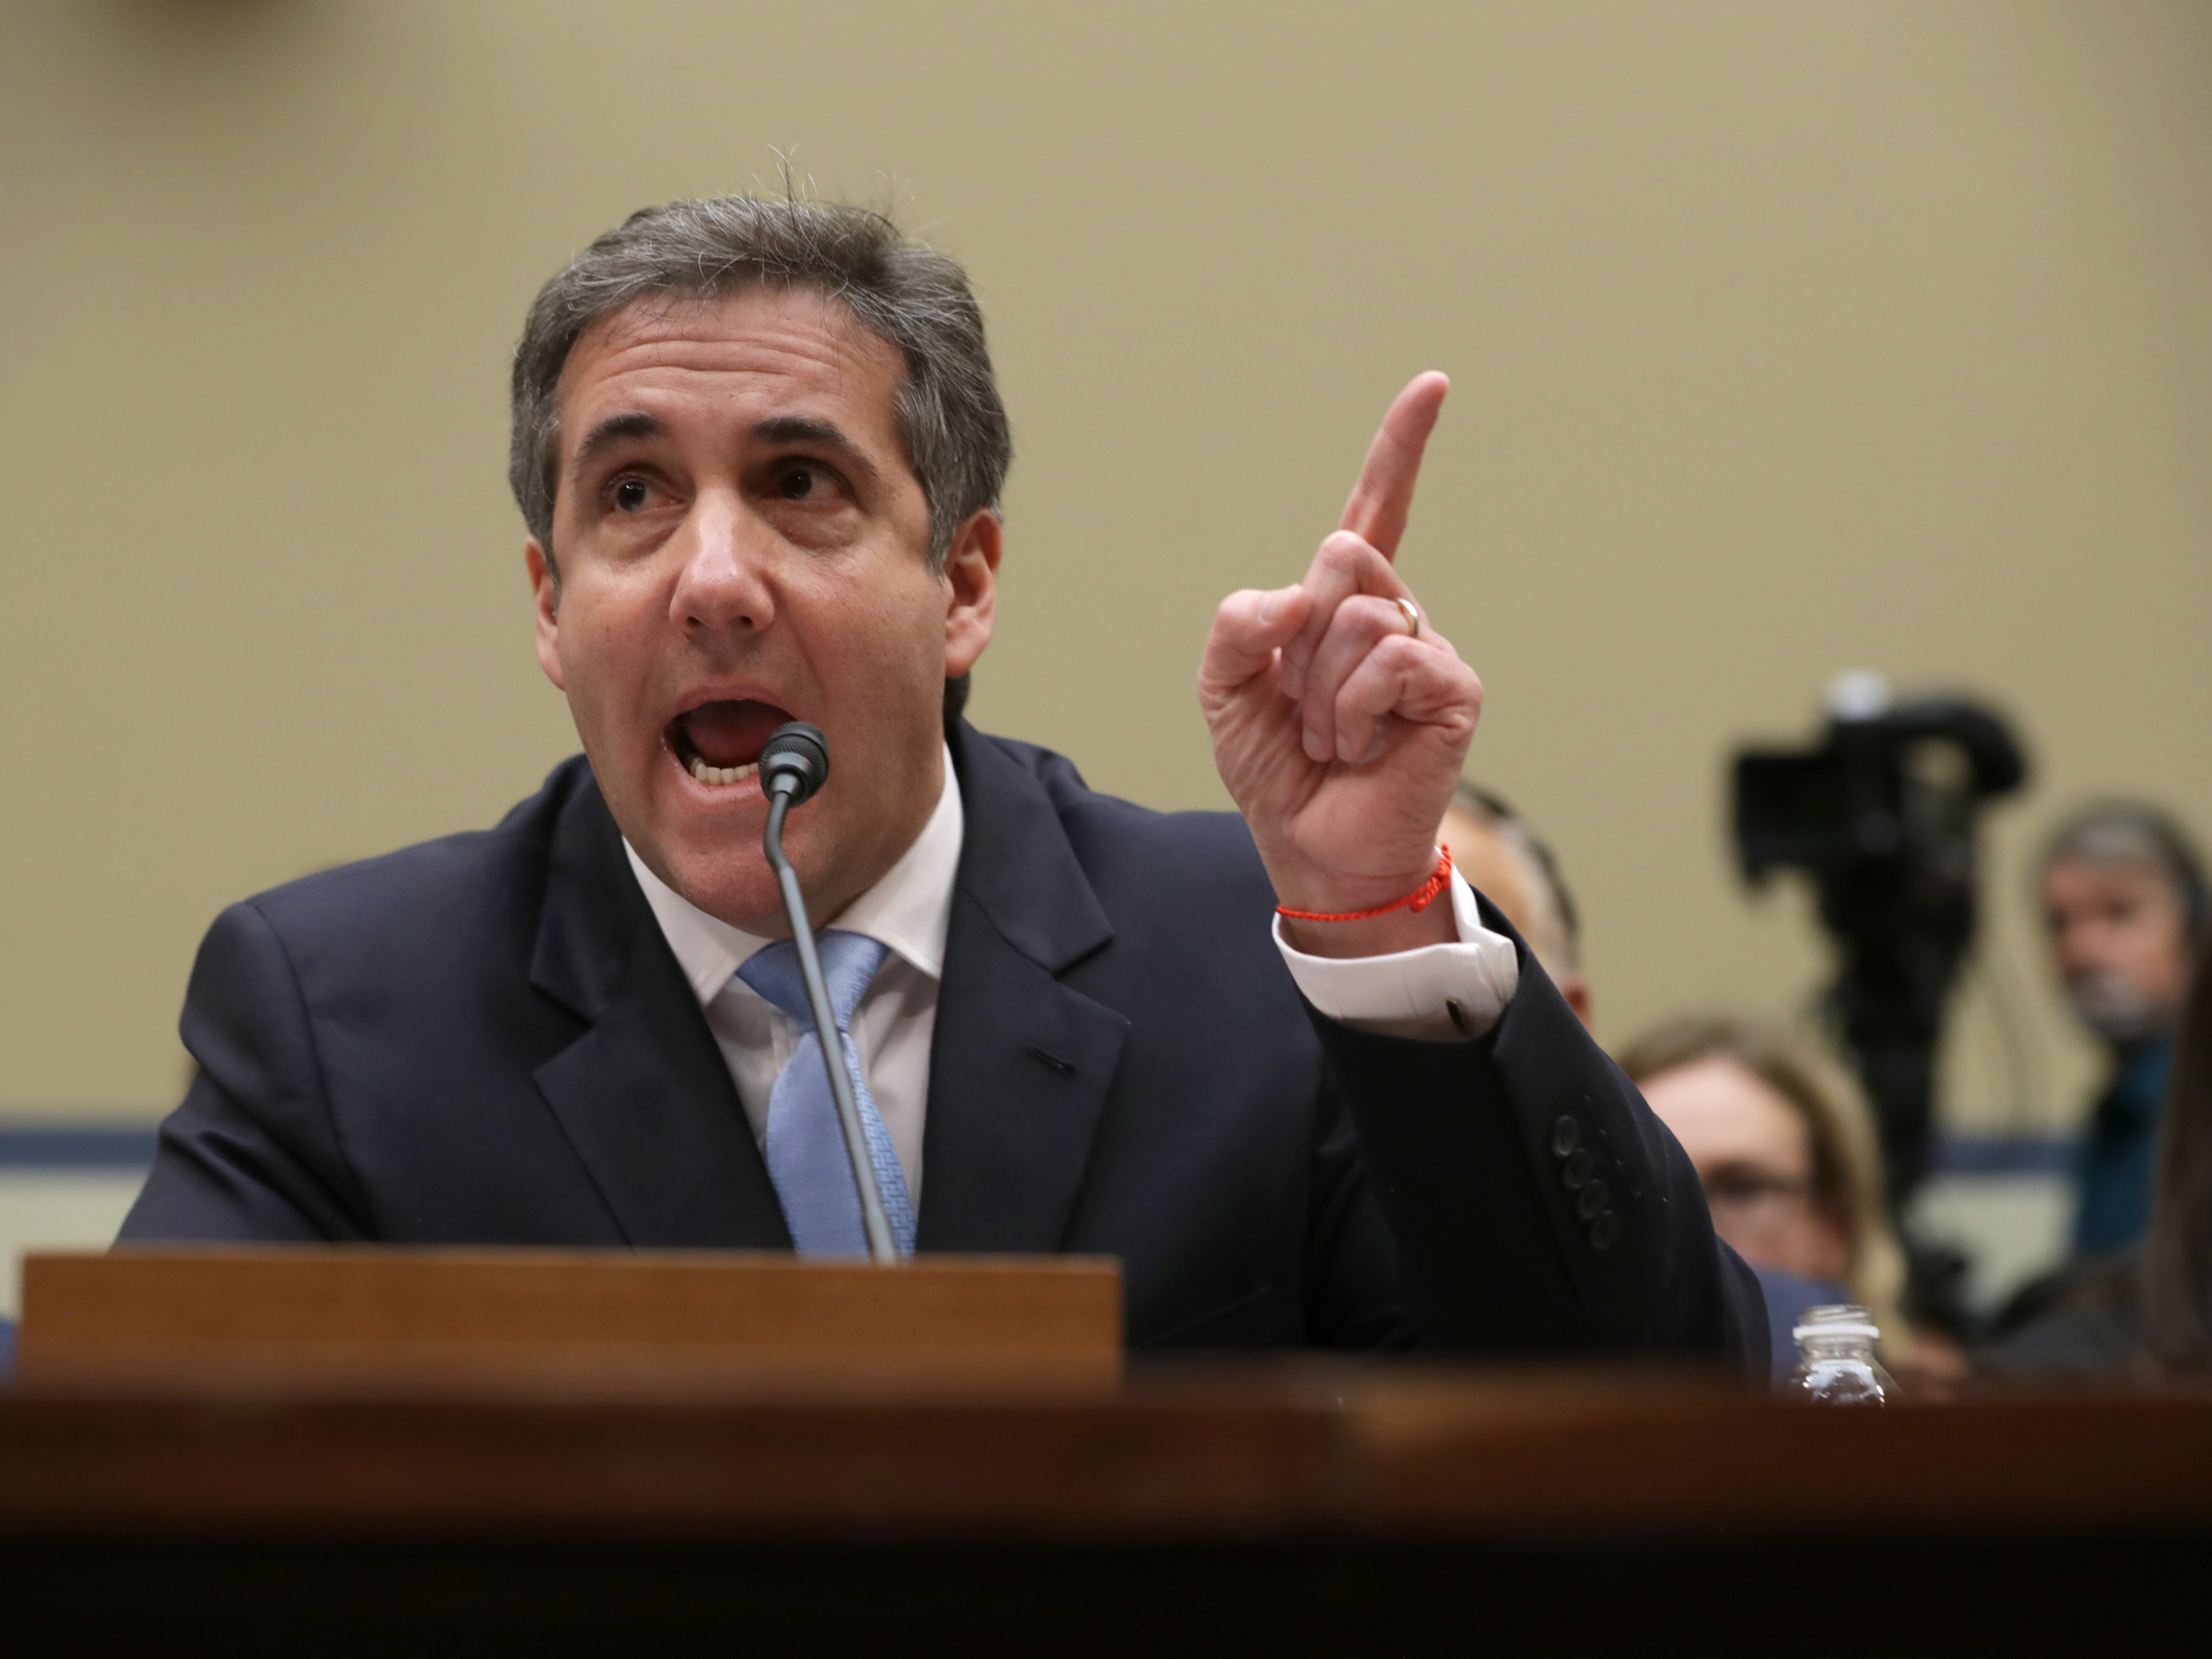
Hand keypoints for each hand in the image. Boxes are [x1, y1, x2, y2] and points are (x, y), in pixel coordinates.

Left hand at [1198, 373, 1483, 958]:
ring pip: (1357, 615)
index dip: (1402, 447)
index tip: (1433, 385)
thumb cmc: (1280, 769)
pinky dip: (1354, 710)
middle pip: (1341, 555)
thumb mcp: (1225, 691)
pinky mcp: (1452, 689)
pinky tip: (1364, 747)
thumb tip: (1297, 594)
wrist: (1314, 849)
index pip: (1376, 509)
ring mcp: (1428, 648)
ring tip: (1335, 737)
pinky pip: (1388, 660)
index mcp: (1341, 603)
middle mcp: (1394, 613)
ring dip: (1322, 691)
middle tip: (1307, 706)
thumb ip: (1239, 626)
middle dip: (1300, 637)